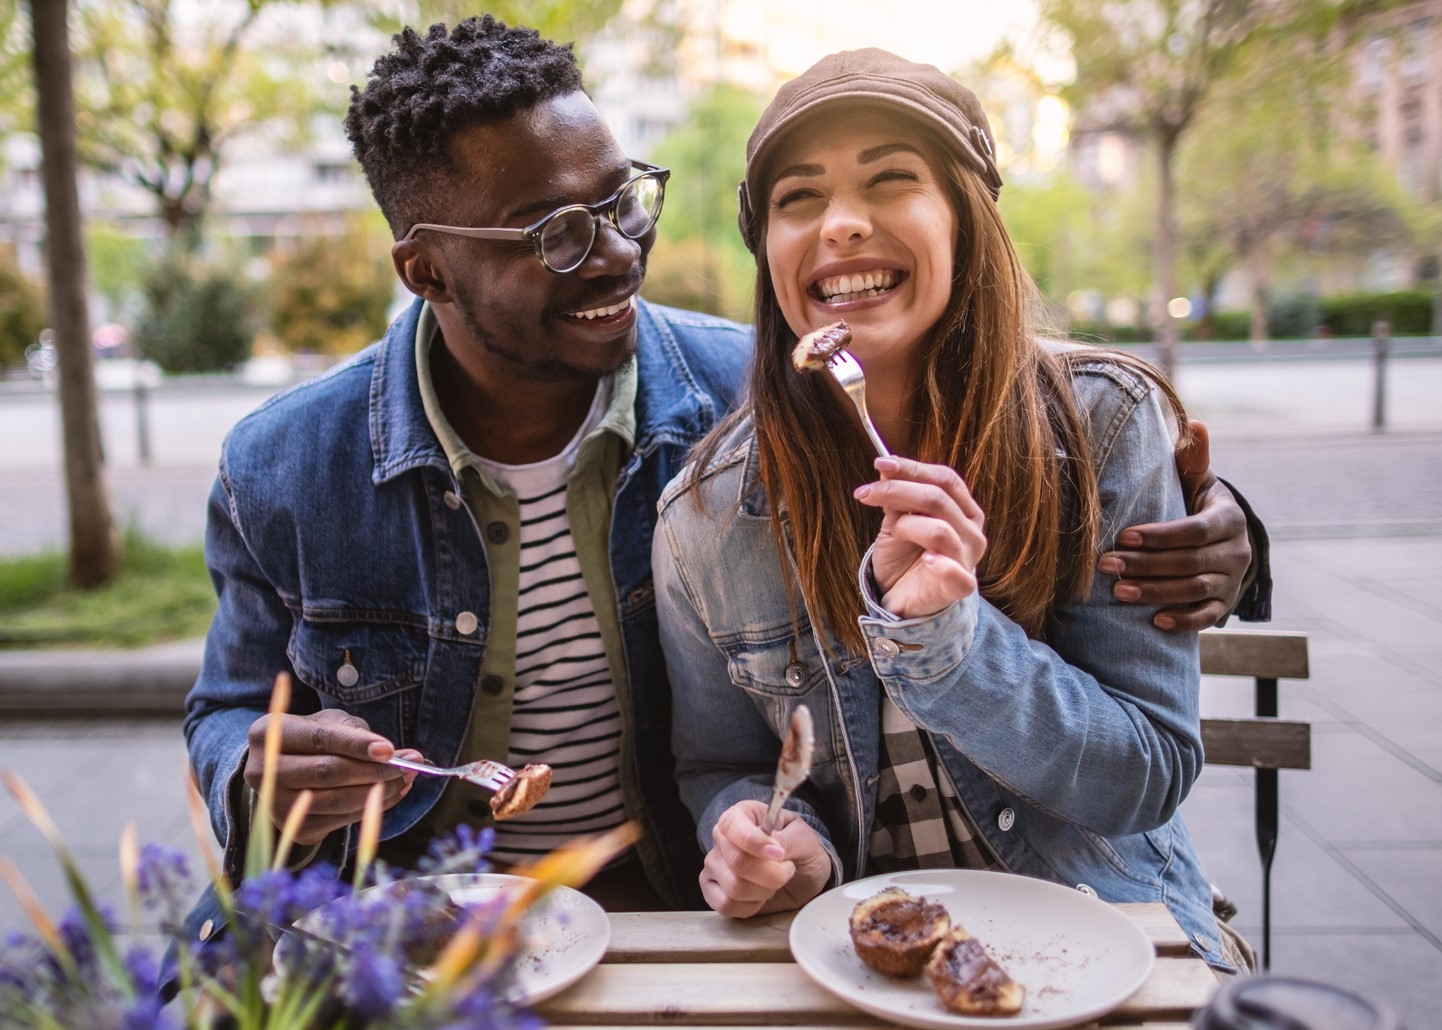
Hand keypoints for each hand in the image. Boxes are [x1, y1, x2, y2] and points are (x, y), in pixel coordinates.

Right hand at [243, 709, 418, 844]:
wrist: (284, 774)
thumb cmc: (312, 740)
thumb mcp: (327, 723)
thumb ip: (355, 733)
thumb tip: (397, 754)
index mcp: (270, 734)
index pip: (320, 739)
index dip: (357, 745)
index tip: (391, 750)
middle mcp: (264, 771)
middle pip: (328, 772)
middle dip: (375, 769)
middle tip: (410, 764)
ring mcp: (276, 805)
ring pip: (337, 800)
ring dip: (380, 791)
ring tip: (407, 778)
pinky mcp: (295, 830)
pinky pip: (342, 820)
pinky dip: (372, 807)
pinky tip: (392, 793)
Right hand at [699, 800, 832, 917]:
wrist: (804, 878)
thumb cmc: (801, 851)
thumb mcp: (805, 839)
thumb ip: (788, 840)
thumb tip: (771, 846)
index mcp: (742, 815)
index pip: (732, 825)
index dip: (754, 842)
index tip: (780, 854)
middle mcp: (723, 839)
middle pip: (736, 861)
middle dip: (771, 873)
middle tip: (788, 869)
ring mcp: (715, 866)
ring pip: (733, 887)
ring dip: (763, 891)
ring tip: (774, 883)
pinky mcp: (713, 892)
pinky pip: (725, 905)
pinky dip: (749, 907)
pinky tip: (760, 898)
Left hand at [851, 456, 986, 619]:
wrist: (903, 599)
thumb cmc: (905, 557)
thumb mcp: (896, 522)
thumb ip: (896, 497)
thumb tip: (886, 466)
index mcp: (964, 510)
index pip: (945, 479)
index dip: (912, 467)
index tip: (879, 463)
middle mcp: (972, 531)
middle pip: (939, 499)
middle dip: (898, 490)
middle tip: (865, 493)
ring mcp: (968, 559)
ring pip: (939, 530)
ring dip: (906, 526)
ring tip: (893, 533)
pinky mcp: (960, 586)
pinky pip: (955, 573)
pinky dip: (939, 564)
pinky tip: (925, 560)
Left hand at [1099, 420, 1251, 631]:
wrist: (1220, 537)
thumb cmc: (1195, 502)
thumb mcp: (1197, 479)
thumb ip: (1193, 458)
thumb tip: (1196, 423)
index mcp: (1228, 518)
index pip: (1193, 530)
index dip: (1159, 536)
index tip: (1123, 535)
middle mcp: (1236, 551)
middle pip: (1189, 562)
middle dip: (1146, 565)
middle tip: (1107, 565)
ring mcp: (1232, 580)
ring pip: (1195, 590)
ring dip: (1156, 593)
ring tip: (1120, 591)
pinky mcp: (1225, 603)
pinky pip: (1207, 617)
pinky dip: (1184, 622)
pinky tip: (1155, 622)